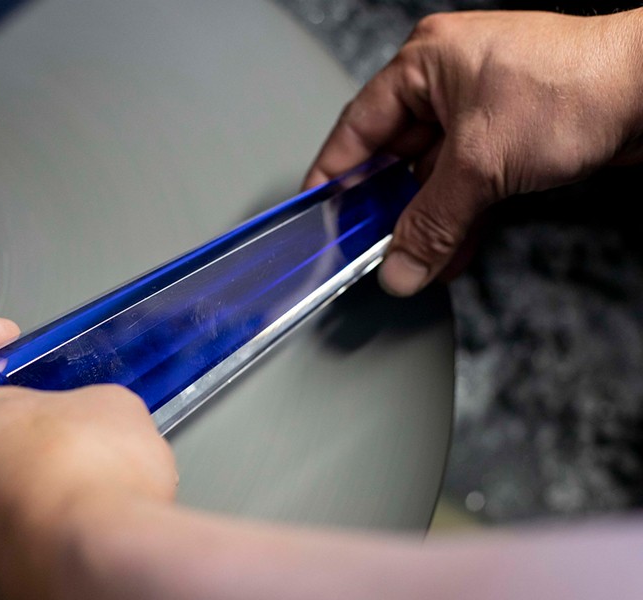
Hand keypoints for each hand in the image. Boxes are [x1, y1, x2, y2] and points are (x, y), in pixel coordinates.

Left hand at [0, 316, 176, 598]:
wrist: (90, 571)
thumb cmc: (85, 485)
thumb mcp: (109, 406)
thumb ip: (83, 403)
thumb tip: (96, 421)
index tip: (0, 337)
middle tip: (43, 416)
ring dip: (3, 474)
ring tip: (59, 479)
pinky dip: (8, 526)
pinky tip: (53, 525)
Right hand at [305, 9, 642, 295]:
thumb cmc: (579, 85)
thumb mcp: (482, 162)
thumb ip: (432, 221)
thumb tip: (399, 264)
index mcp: (425, 65)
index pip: (359, 126)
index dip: (334, 172)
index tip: (317, 211)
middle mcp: (447, 85)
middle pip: (396, 158)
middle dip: (384, 210)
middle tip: (365, 248)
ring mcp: (479, 114)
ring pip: (432, 179)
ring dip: (423, 223)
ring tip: (408, 262)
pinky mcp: (508, 141)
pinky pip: (466, 187)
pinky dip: (456, 221)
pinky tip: (446, 254)